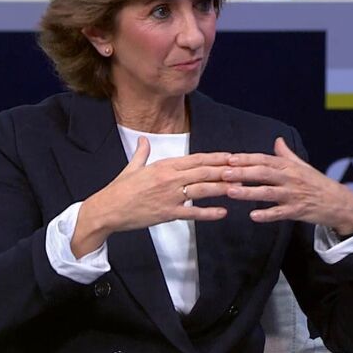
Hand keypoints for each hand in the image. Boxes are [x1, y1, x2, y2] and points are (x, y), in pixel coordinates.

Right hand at [71, 137, 233, 257]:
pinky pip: (192, 212)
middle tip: (244, 169)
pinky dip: (208, 212)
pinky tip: (222, 212)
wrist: (108, 209)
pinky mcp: (168, 213)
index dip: (216, 157)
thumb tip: (143, 139)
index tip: (232, 156)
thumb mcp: (132, 167)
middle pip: (204, 171)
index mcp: (163, 165)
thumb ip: (142, 153)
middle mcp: (169, 178)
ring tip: (240, 187)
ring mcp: (170, 196)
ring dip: (222, 188)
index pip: (196, 158)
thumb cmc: (119, 189)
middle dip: (226, 169)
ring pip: (202, 189)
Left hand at [223, 137, 352, 233]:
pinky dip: (266, 215)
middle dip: (243, 173)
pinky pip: (279, 213)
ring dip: (249, 192)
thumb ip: (287, 154)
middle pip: (263, 173)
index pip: (264, 159)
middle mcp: (290, 179)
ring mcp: (293, 195)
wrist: (338, 202)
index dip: (246, 159)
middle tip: (224, 173)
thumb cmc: (317, 183)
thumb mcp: (303, 166)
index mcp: (289, 167)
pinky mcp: (297, 211)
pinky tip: (253, 216)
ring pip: (268, 193)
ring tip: (231, 191)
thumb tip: (277, 140)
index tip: (229, 158)